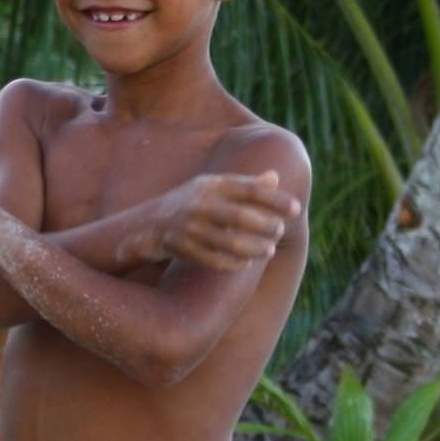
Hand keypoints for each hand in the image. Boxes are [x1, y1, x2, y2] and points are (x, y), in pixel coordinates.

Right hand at [140, 171, 298, 270]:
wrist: (142, 226)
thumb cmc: (186, 205)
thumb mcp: (210, 188)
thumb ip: (243, 185)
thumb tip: (275, 177)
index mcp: (210, 185)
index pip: (249, 189)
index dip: (275, 199)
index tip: (296, 209)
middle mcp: (199, 204)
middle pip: (242, 217)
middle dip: (267, 226)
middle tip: (280, 231)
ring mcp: (189, 227)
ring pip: (230, 242)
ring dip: (254, 248)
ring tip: (268, 250)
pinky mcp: (181, 248)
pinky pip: (214, 259)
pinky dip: (233, 263)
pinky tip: (245, 263)